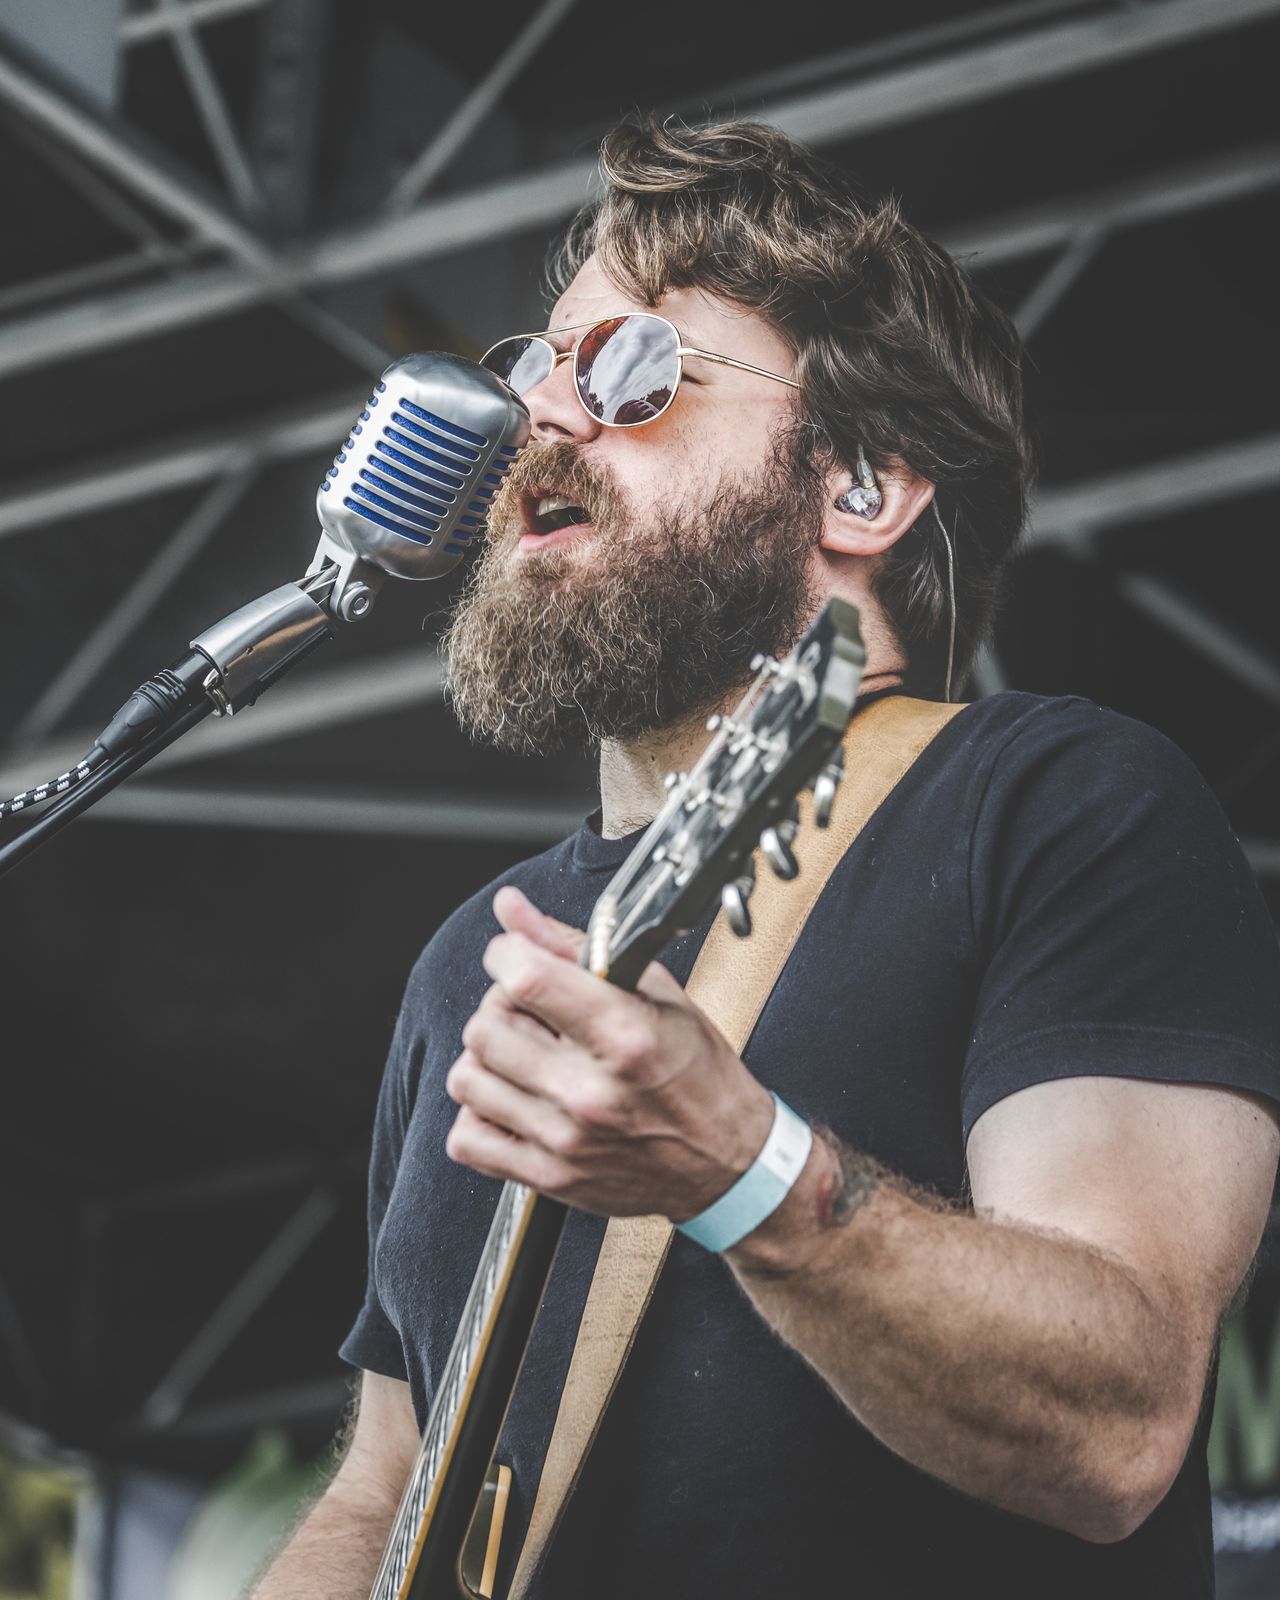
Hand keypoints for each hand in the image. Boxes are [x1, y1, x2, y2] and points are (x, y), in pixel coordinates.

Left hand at [444, 885, 775, 1219]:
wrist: (728, 1164)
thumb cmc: (701, 1076)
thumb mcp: (659, 994)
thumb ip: (577, 948)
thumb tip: (513, 911)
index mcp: (626, 1036)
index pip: (526, 978)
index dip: (507, 954)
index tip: (515, 956)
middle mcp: (591, 1092)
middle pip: (486, 1028)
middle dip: (500, 1004)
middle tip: (531, 1009)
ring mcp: (566, 1140)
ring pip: (467, 1079)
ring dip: (487, 1058)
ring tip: (523, 1054)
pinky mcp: (549, 1177)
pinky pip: (468, 1139)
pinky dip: (480, 1114)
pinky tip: (514, 1099)